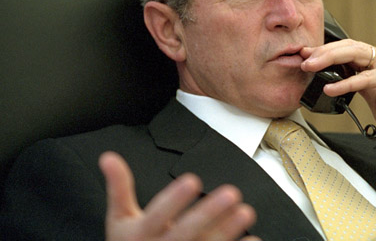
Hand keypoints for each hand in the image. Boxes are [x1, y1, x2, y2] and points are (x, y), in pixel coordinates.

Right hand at [99, 152, 259, 240]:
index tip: (192, 179)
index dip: (174, 199)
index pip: (157, 215)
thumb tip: (108, 157)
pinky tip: (253, 239)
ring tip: (246, 211)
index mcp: (141, 235)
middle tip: (231, 193)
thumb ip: (119, 188)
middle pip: (186, 232)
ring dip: (228, 230)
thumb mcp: (119, 220)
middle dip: (208, 213)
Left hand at [301, 40, 375, 163]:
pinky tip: (333, 88)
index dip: (325, 53)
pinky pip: (372, 77)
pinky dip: (350, 81)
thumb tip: (336, 82)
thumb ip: (360, 87)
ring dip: (331, 60)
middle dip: (324, 52)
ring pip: (359, 54)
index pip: (348, 51)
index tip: (304, 57)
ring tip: (312, 68)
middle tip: (303, 60)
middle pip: (351, 47)